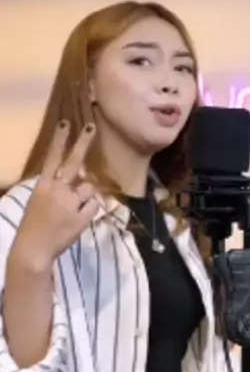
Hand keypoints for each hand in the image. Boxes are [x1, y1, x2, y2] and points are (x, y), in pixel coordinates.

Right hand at [11, 121, 98, 269]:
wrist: (33, 249)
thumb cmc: (34, 226)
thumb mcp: (39, 201)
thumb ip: (56, 188)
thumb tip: (79, 179)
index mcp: (43, 185)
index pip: (52, 157)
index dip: (59, 140)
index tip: (66, 123)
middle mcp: (57, 190)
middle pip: (73, 162)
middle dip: (83, 143)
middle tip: (92, 126)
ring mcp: (70, 203)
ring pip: (88, 189)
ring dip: (85, 197)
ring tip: (72, 211)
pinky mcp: (81, 217)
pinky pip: (94, 206)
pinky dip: (90, 210)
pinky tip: (78, 219)